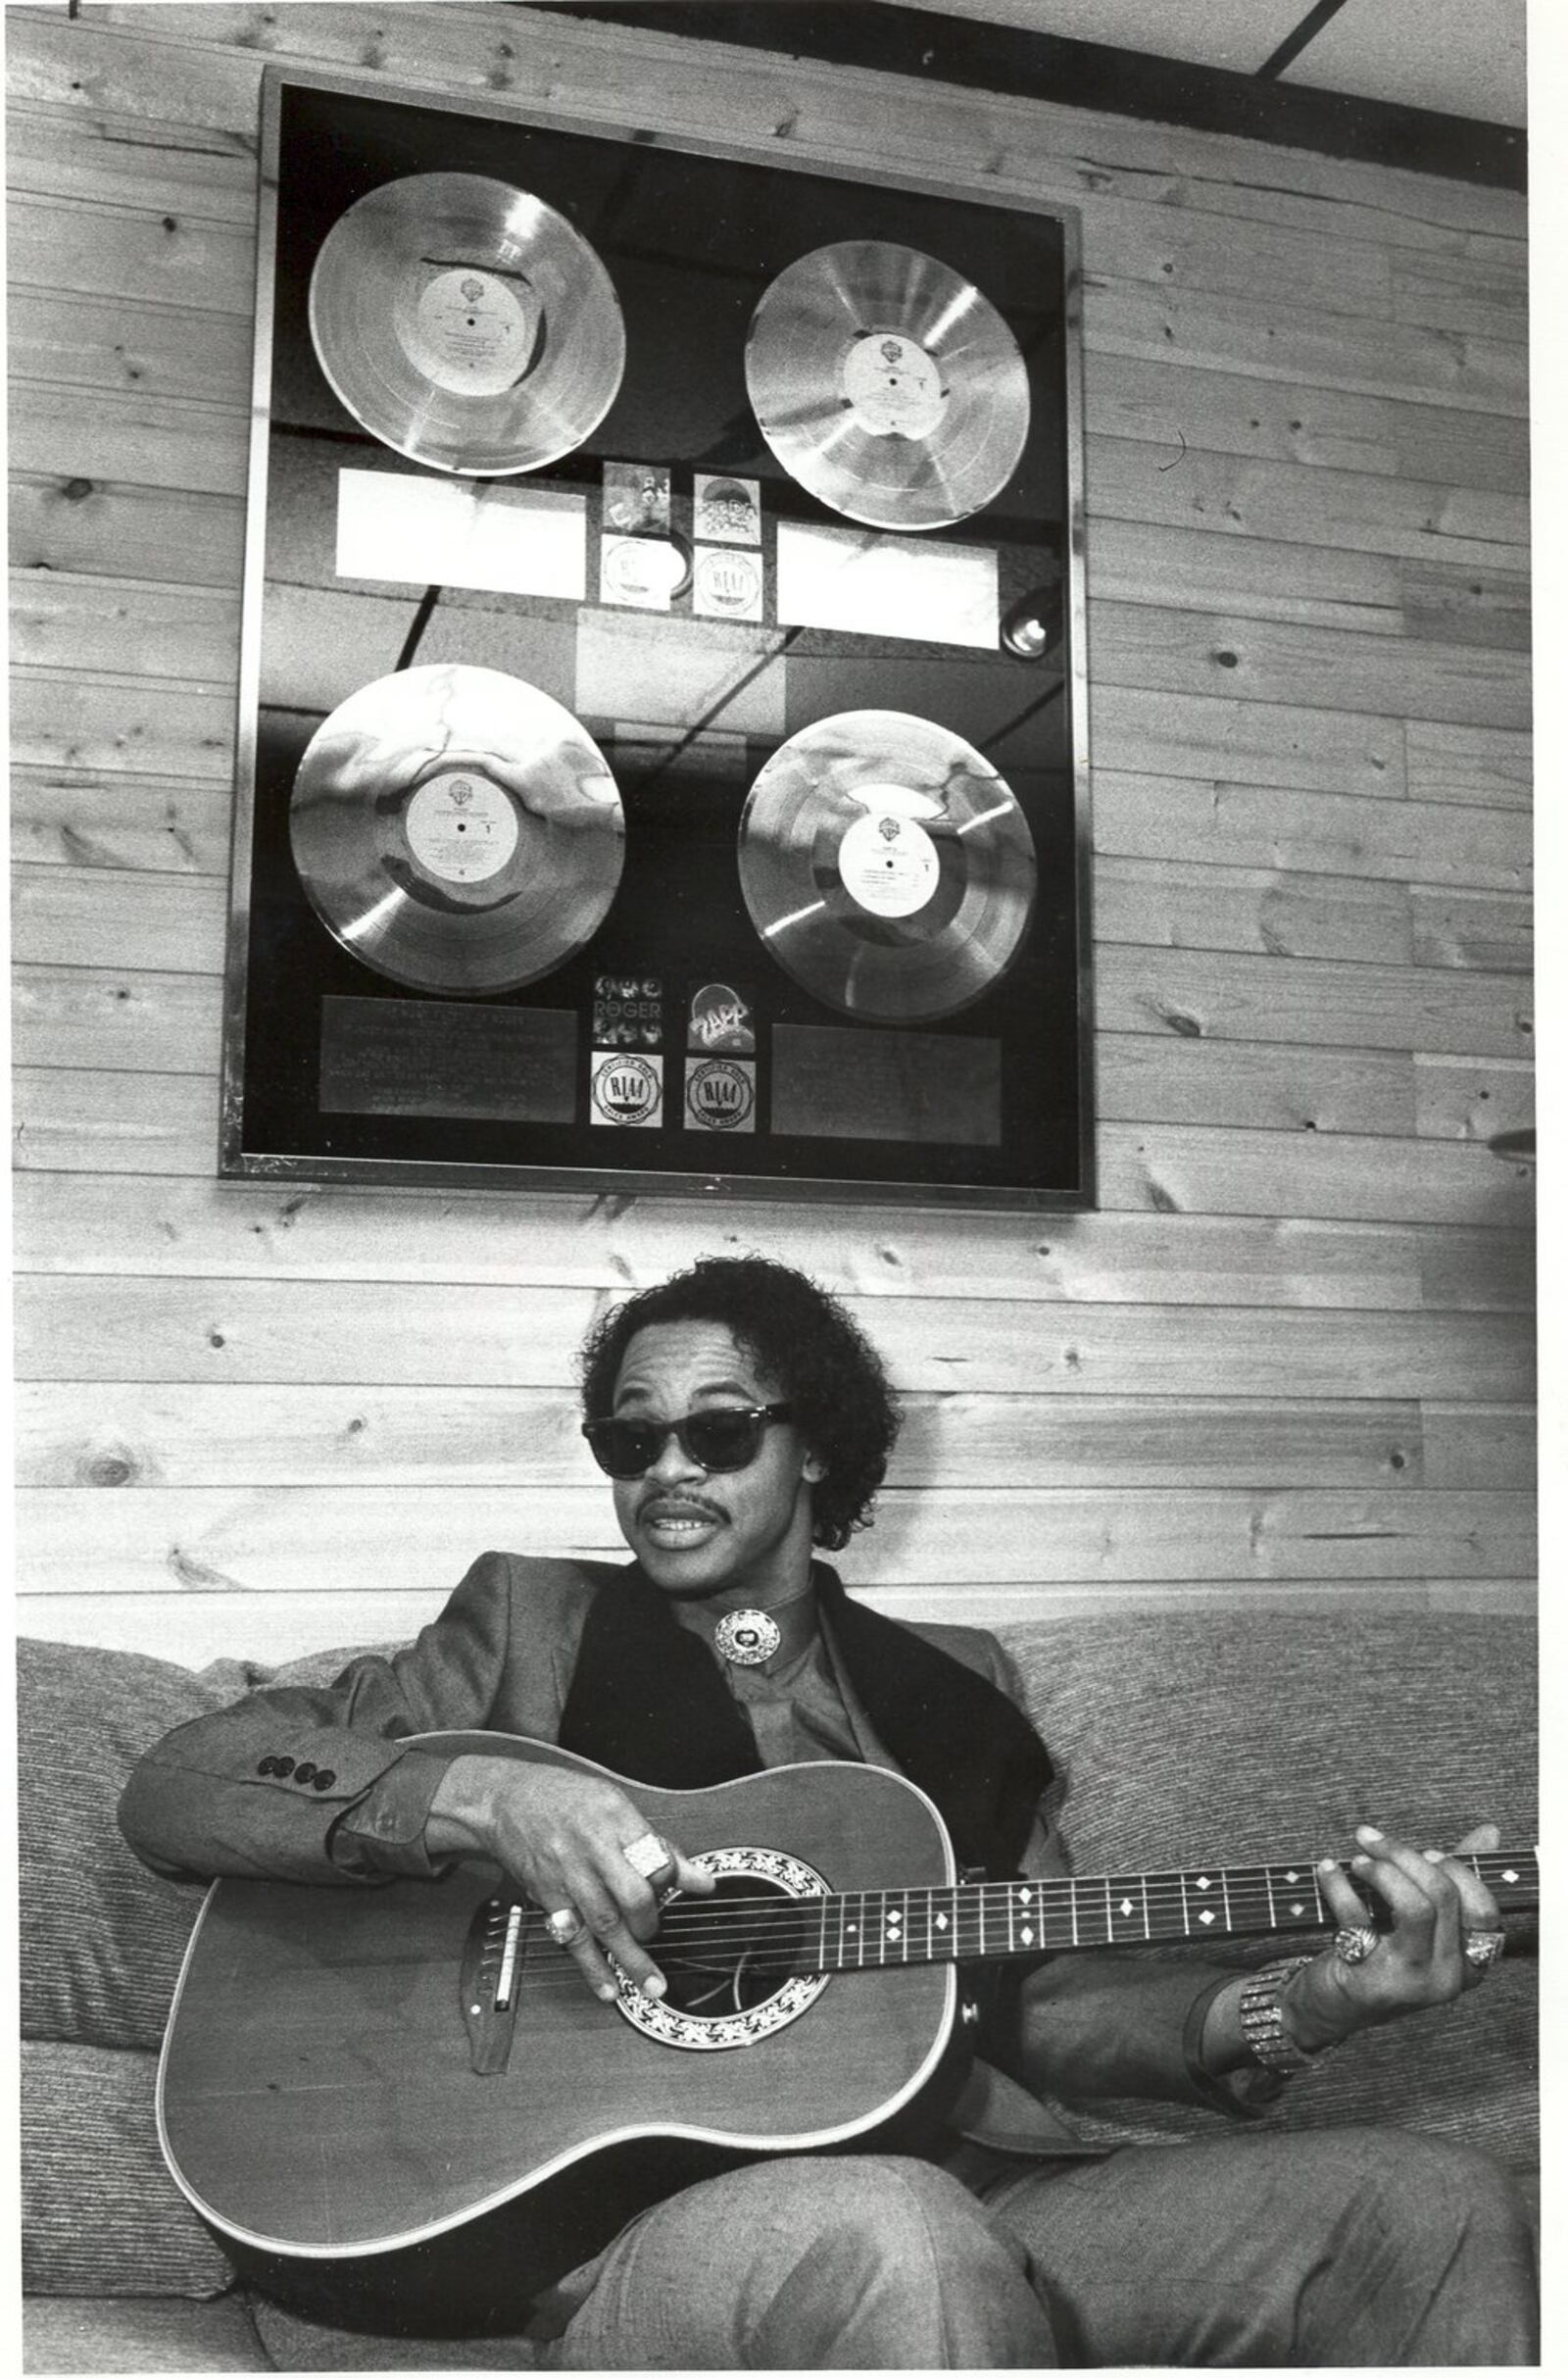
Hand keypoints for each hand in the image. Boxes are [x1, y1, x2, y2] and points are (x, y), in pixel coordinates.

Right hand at [429, 1755, 713, 2003]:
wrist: (507, 1801)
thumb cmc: (566, 1799)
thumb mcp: (615, 1805)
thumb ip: (657, 1844)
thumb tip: (699, 1879)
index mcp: (615, 1819)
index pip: (656, 1858)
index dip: (673, 1880)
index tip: (683, 1889)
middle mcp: (592, 1848)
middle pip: (631, 1895)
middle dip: (651, 1922)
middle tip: (657, 1932)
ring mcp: (568, 1875)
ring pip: (604, 1923)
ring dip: (630, 1958)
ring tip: (651, 1985)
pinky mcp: (549, 1897)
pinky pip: (573, 1937)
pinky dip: (592, 1966)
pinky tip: (608, 1988)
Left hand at [1283, 1820, 1502, 2052]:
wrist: (1333, 2007)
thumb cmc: (1382, 1955)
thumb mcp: (1423, 1922)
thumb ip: (1453, 1878)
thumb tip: (1489, 1832)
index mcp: (1468, 1962)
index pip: (1484, 1910)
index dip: (1457, 1871)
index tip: (1426, 1851)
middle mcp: (1448, 1977)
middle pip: (1443, 1896)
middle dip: (1404, 1854)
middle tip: (1371, 1839)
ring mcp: (1413, 1982)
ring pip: (1415, 1907)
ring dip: (1381, 1870)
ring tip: (1357, 1860)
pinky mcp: (1372, 1981)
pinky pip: (1359, 1918)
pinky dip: (1339, 1886)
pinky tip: (1327, 1871)